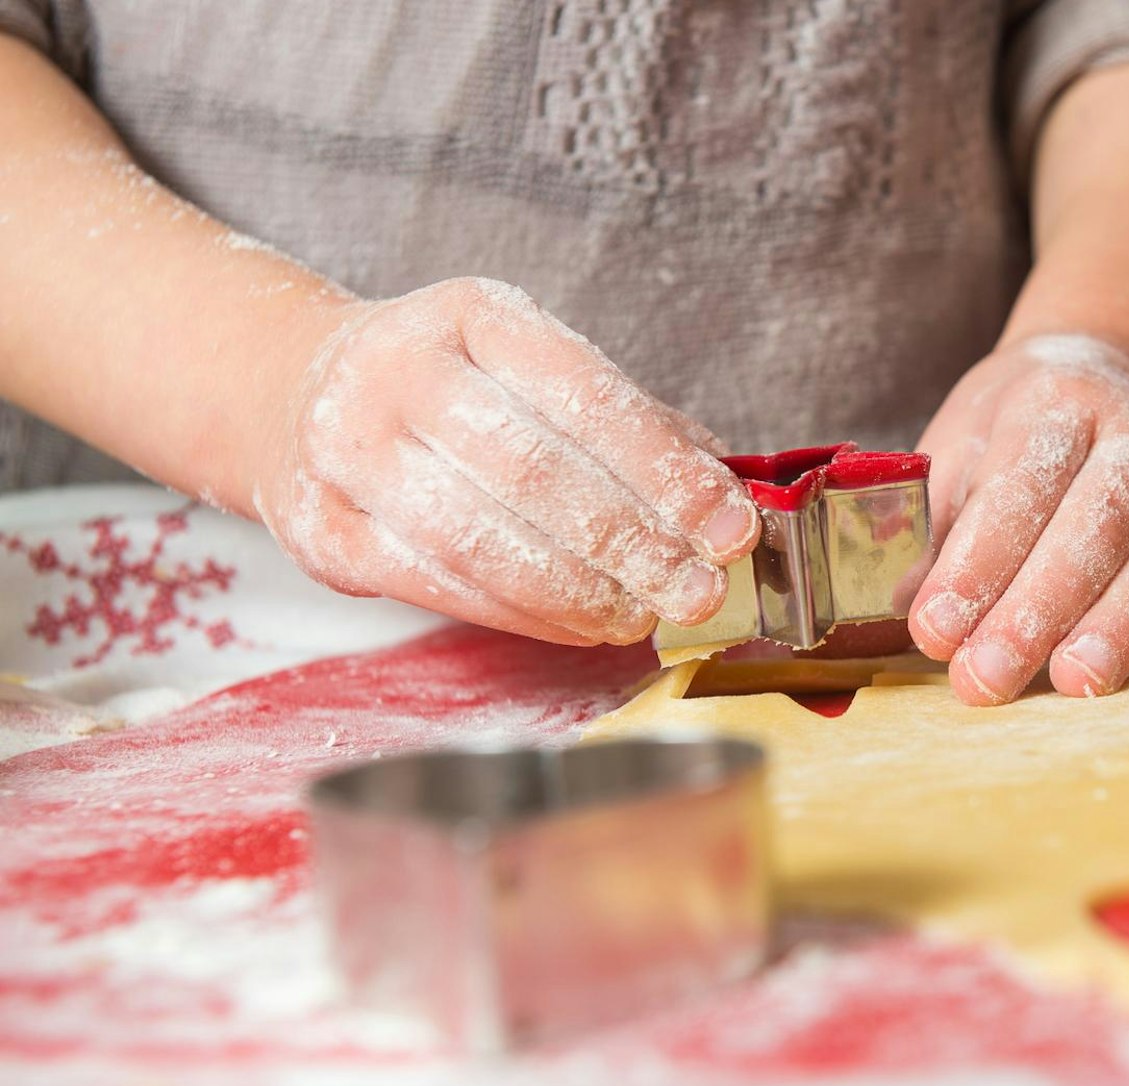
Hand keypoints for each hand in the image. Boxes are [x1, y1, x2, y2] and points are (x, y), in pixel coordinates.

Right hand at [251, 277, 759, 644]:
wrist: (292, 393)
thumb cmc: (453, 387)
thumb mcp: (532, 367)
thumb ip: (630, 425)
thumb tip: (726, 498)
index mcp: (474, 314)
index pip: (587, 397)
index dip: (668, 472)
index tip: (732, 528)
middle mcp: (398, 371)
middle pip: (537, 475)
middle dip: (634, 544)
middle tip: (698, 591)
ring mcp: (348, 452)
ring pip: (484, 541)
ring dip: (581, 592)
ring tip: (643, 616)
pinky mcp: (324, 531)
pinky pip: (442, 586)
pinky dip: (524, 616)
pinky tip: (580, 624)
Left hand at [909, 334, 1128, 704]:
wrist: (1105, 389)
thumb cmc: (1017, 432)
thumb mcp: (958, 451)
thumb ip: (934, 527)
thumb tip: (908, 609)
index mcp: (1056, 403)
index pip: (1019, 488)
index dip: (976, 566)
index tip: (933, 630)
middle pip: (1094, 529)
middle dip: (1036, 612)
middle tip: (985, 677)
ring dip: (1114, 631)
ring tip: (1069, 685)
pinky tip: (1111, 675)